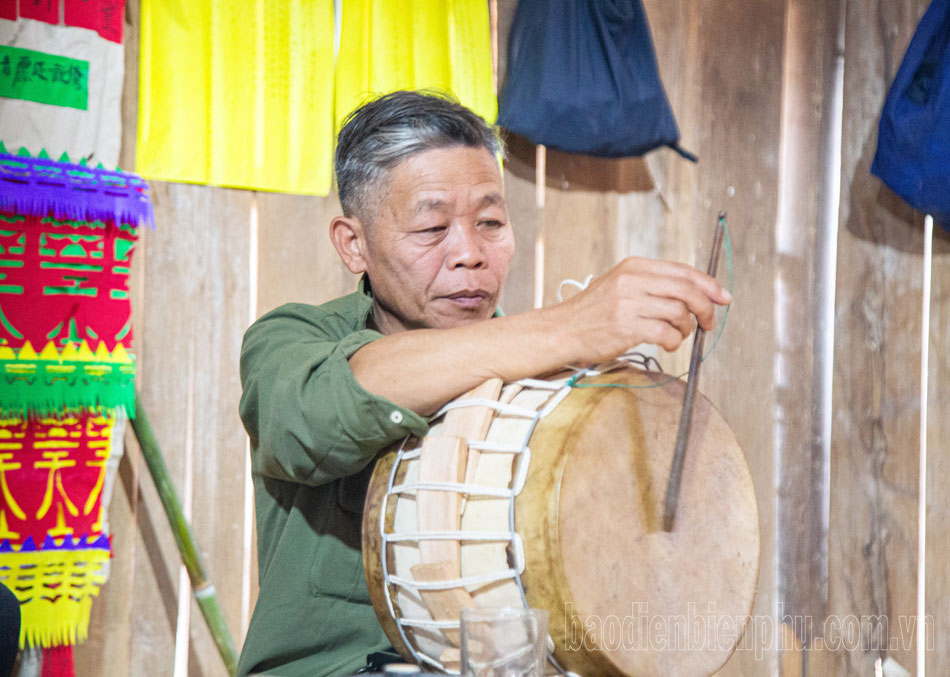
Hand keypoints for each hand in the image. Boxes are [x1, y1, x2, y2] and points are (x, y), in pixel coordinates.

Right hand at [554, 257, 731, 363]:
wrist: (563, 330)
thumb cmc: (594, 312)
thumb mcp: (622, 285)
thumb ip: (655, 285)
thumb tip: (697, 293)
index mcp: (634, 266)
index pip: (683, 271)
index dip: (709, 285)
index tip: (723, 297)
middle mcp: (632, 280)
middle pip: (686, 290)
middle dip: (706, 308)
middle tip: (709, 323)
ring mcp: (628, 303)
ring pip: (679, 313)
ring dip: (686, 328)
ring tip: (677, 335)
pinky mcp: (626, 326)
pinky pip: (666, 333)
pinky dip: (673, 341)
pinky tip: (666, 343)